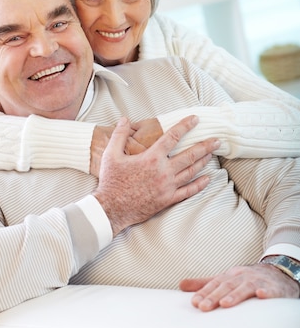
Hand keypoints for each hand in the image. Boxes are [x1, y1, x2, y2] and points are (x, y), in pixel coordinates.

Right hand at [93, 115, 219, 235]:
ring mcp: (167, 186)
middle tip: (217, 139)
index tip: (195, 119)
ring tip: (212, 154)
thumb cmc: (111, 181)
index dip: (185, 126)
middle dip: (205, 146)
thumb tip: (124, 119)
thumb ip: (119, 135)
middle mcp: (163, 171)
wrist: (111, 209)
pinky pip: (188, 191)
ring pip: (191, 172)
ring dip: (203, 161)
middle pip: (189, 155)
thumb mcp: (111, 155)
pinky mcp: (167, 199)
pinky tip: (207, 179)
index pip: (172, 137)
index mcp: (151, 157)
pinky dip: (199, 185)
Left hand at [180, 263, 299, 310]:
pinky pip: (271, 289)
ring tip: (224, 304)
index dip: (204, 292)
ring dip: (235, 295)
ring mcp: (258, 281)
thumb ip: (204, 284)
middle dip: (214, 296)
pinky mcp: (274, 288)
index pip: (215, 284)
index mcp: (229, 276)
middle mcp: (242, 277)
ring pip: (245, 288)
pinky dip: (266, 292)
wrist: (276, 273)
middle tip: (203, 307)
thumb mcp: (225, 279)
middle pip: (227, 286)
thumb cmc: (245, 279)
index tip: (194, 303)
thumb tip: (180, 285)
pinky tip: (261, 295)